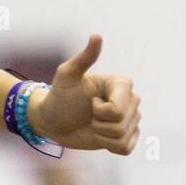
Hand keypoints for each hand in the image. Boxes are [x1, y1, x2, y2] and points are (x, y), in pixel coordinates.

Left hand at [31, 34, 140, 154]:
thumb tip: (96, 36)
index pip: (118, 109)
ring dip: (102, 136)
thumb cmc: (59, 96)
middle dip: (100, 124)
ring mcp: (130, 119)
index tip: (90, 102)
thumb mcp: (67, 75)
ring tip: (92, 124)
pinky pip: (126, 148)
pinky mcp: (126, 137)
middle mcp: (131, 100)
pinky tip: (100, 136)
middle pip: (122, 124)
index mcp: (122, 84)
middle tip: (89, 114)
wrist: (53, 120)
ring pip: (123, 137)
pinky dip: (110, 146)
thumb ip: (83, 58)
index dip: (100, 111)